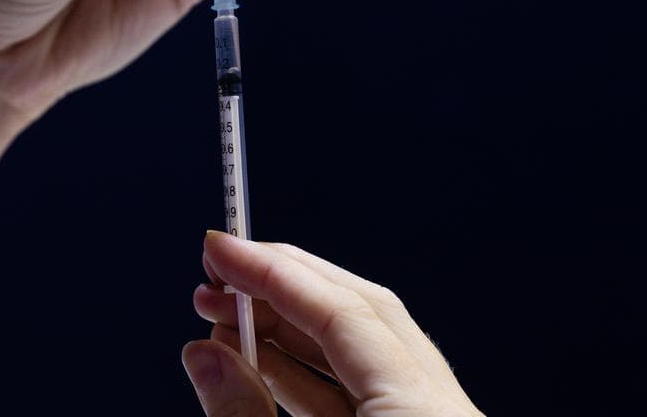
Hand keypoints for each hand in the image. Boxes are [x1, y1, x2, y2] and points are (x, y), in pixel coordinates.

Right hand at [183, 232, 483, 416]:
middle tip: (215, 272)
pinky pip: (364, 392)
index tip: (217, 247)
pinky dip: (306, 371)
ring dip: (286, 330)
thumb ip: (242, 414)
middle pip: (363, 315)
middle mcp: (444, 414)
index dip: (270, 272)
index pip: (343, 312)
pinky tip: (256, 359)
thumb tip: (203, 352)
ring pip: (363, 353)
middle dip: (280, 287)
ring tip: (223, 317)